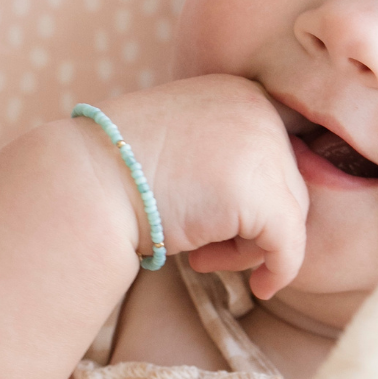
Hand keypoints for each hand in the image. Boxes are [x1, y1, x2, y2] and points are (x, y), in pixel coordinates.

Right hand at [95, 76, 308, 298]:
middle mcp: (259, 110)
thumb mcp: (184, 146)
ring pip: (291, 215)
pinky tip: (258, 286)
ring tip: (205, 258)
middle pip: (289, 183)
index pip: (278, 152)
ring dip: (254, 246)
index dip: (259, 195)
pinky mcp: (262, 193)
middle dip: (255, 225)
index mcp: (240, 92)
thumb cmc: (121, 173)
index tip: (226, 218)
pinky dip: (280, 270)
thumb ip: (229, 158)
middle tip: (208, 250)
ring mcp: (264, 147)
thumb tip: (277, 206)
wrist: (86, 183)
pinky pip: (290, 244)